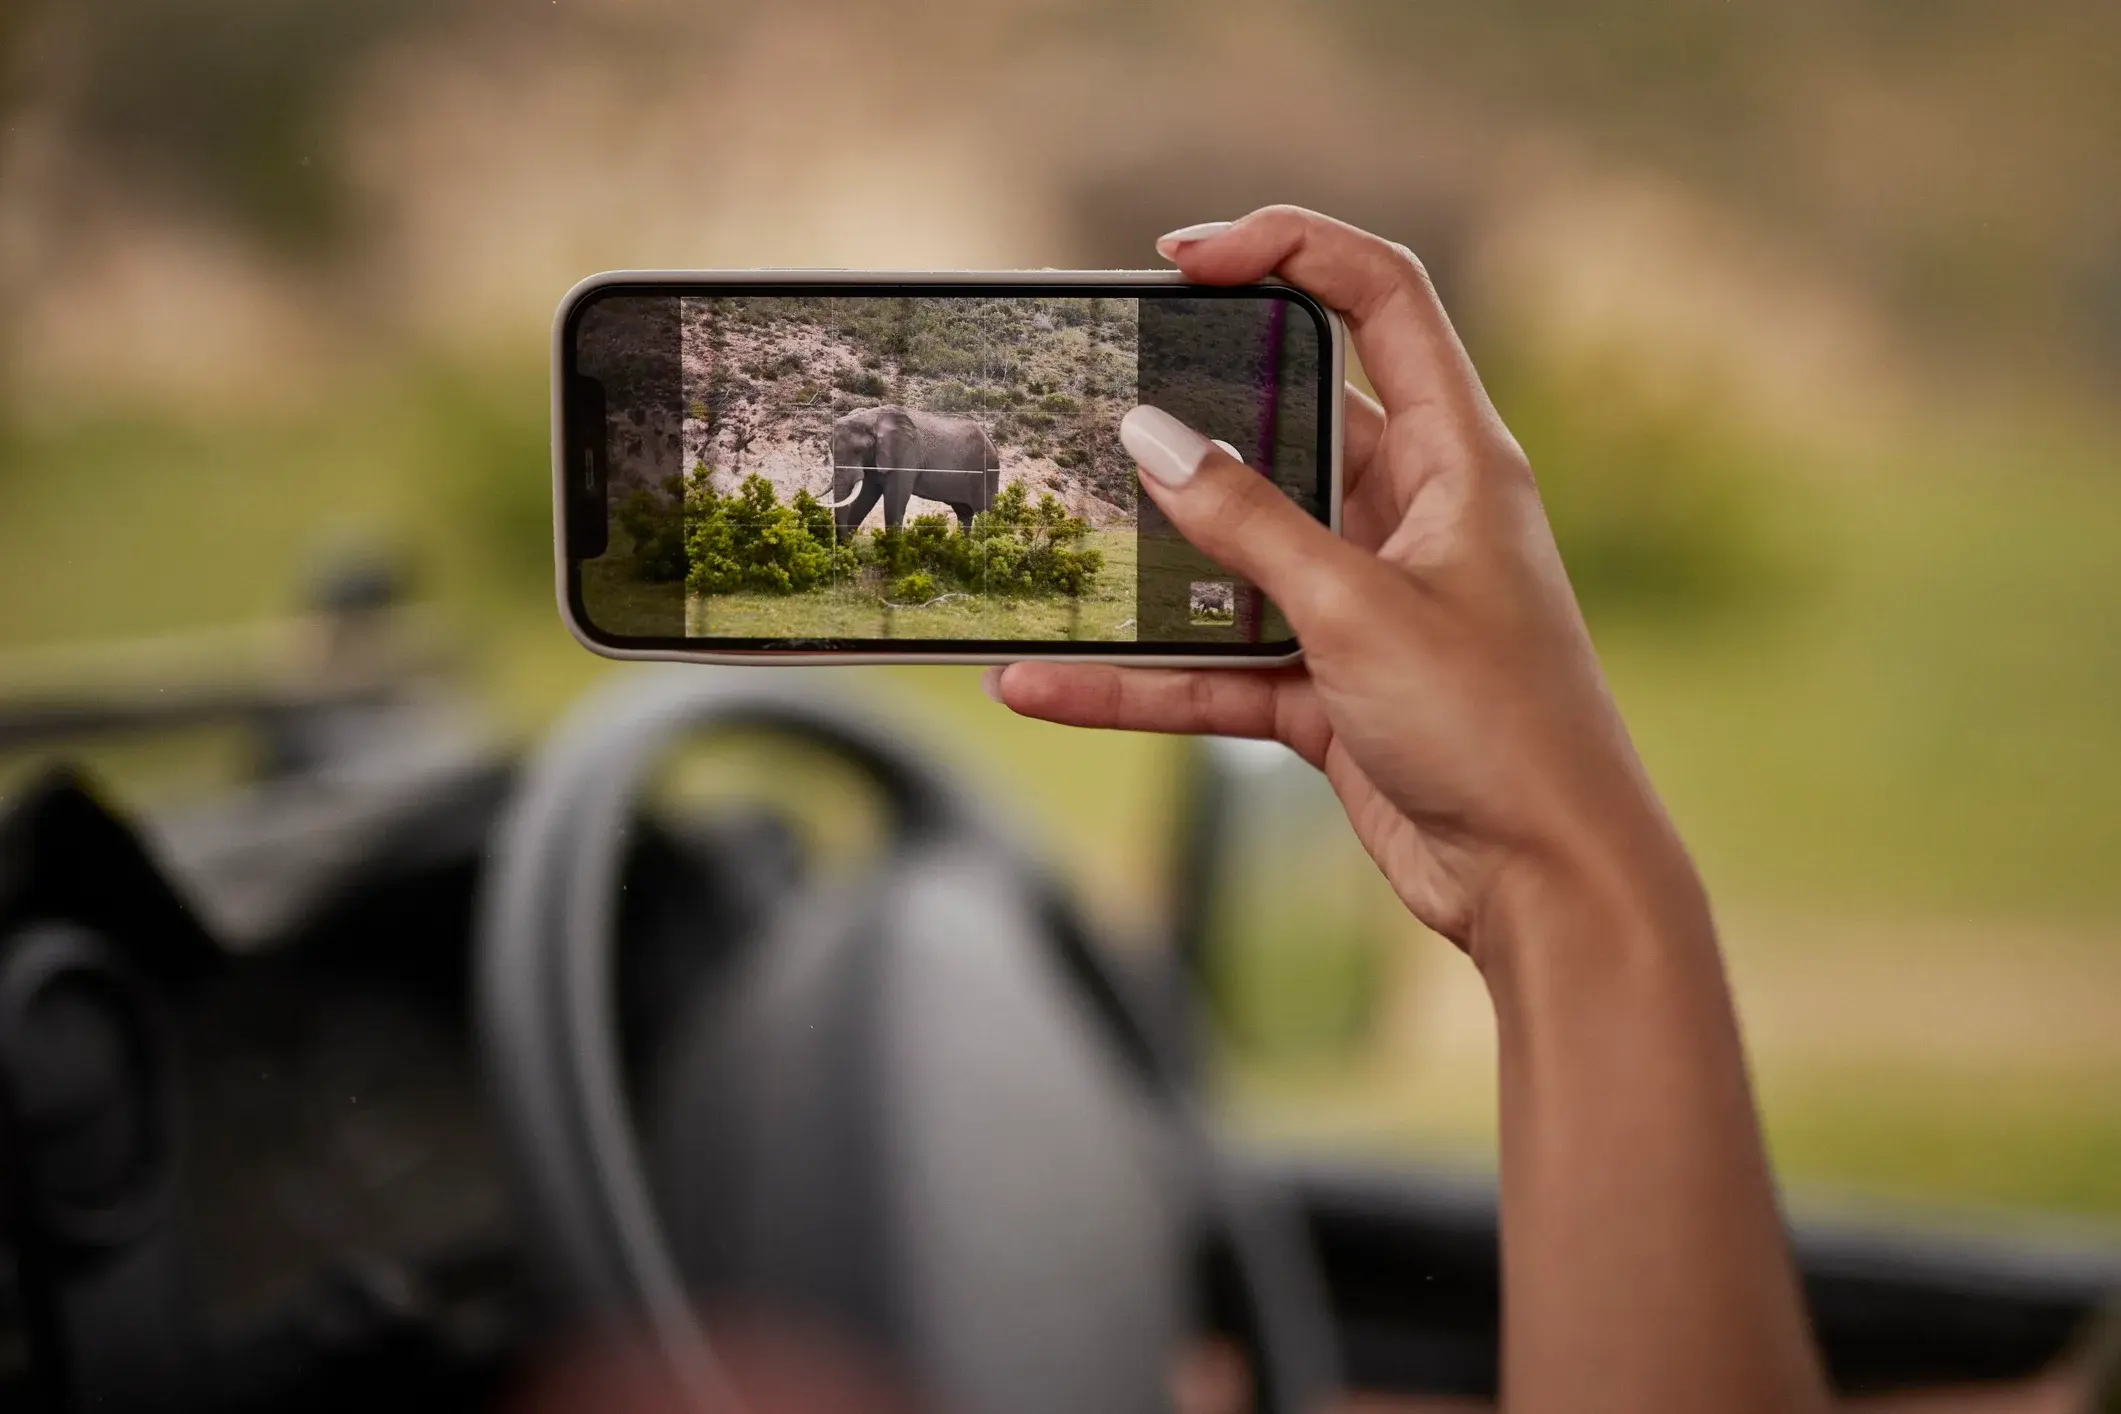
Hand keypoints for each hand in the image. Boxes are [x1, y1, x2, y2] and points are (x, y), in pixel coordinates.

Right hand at [987, 206, 1692, 954]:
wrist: (1546, 885)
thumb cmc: (1498, 728)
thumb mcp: (1358, 608)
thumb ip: (1248, 525)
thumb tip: (1150, 438)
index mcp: (1456, 458)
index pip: (1380, 300)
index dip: (1291, 250)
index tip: (1184, 258)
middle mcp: (1410, 515)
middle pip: (1288, 425)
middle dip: (1191, 412)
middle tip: (1093, 395)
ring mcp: (1363, 602)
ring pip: (1234, 558)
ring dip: (1148, 566)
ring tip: (1051, 541)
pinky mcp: (1328, 687)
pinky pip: (1215, 665)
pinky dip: (1140, 678)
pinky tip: (1045, 685)